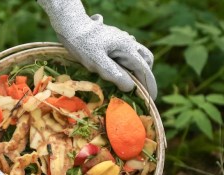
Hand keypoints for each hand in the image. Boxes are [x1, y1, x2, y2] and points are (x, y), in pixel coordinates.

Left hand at [38, 0, 156, 98]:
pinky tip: (118, 71)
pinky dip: (128, 64)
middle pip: (146, 60)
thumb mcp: (96, 62)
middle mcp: (129, 43)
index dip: (149, 85)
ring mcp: (123, 40)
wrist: (72, 27)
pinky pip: (128, 53)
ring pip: (138, 55)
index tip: (151, 99)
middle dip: (145, 75)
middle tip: (138, 91)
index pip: (144, 69)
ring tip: (128, 83)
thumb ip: (113, 73)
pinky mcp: (115, 41)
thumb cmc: (82, 45)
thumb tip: (130, 86)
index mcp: (127, 48)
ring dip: (137, 69)